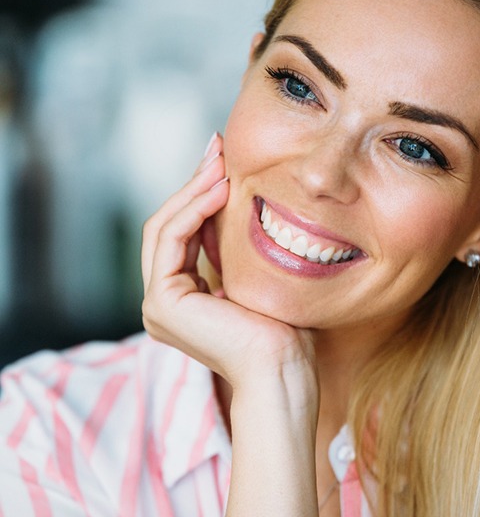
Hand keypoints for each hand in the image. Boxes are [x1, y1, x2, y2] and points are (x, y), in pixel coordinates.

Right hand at [141, 133, 316, 404]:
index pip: (184, 233)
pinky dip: (193, 209)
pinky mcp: (161, 303)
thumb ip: (229, 244)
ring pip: (165, 227)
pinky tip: (219, 188)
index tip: (224, 161)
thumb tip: (230, 195)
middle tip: (218, 147)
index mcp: (183, 298)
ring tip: (221, 161)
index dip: (200, 193)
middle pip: (169, 225)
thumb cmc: (282, 328)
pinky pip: (171, 239)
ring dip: (193, 189)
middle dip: (194, 183)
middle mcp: (164, 301)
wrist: (284, 369)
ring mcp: (157, 305)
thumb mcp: (251, 273)